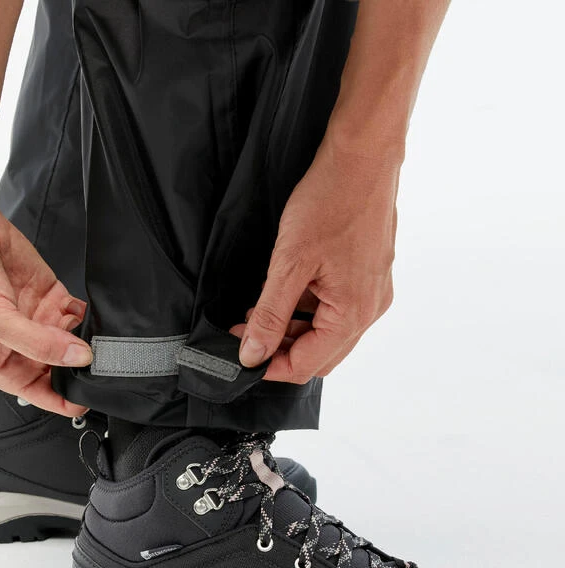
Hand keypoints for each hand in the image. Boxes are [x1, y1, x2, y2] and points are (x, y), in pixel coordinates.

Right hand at [0, 200, 91, 415]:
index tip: (87, 397)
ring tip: (97, 338)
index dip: (65, 400)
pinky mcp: (52, 296)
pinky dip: (88, 316)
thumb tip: (77, 358)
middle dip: (81, 368)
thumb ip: (38, 343)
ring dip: (89, 342)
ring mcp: (40, 321)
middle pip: (64, 370)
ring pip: (76, 343)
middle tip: (99, 362)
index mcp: (4, 364)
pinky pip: (79, 314)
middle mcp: (24, 346)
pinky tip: (89, 314)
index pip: (41, 394)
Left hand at [235, 142, 399, 383]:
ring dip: (291, 330)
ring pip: (326, 334)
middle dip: (280, 350)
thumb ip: (270, 314)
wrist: (363, 156)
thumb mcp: (289, 263)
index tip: (240, 354)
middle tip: (245, 333)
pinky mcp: (369, 277)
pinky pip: (335, 310)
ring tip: (259, 311)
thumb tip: (253, 354)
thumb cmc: (330, 201)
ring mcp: (372, 294)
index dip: (269, 366)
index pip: (306, 365)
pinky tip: (283, 293)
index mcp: (353, 313)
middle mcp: (369, 310)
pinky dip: (307, 311)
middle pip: (319, 355)